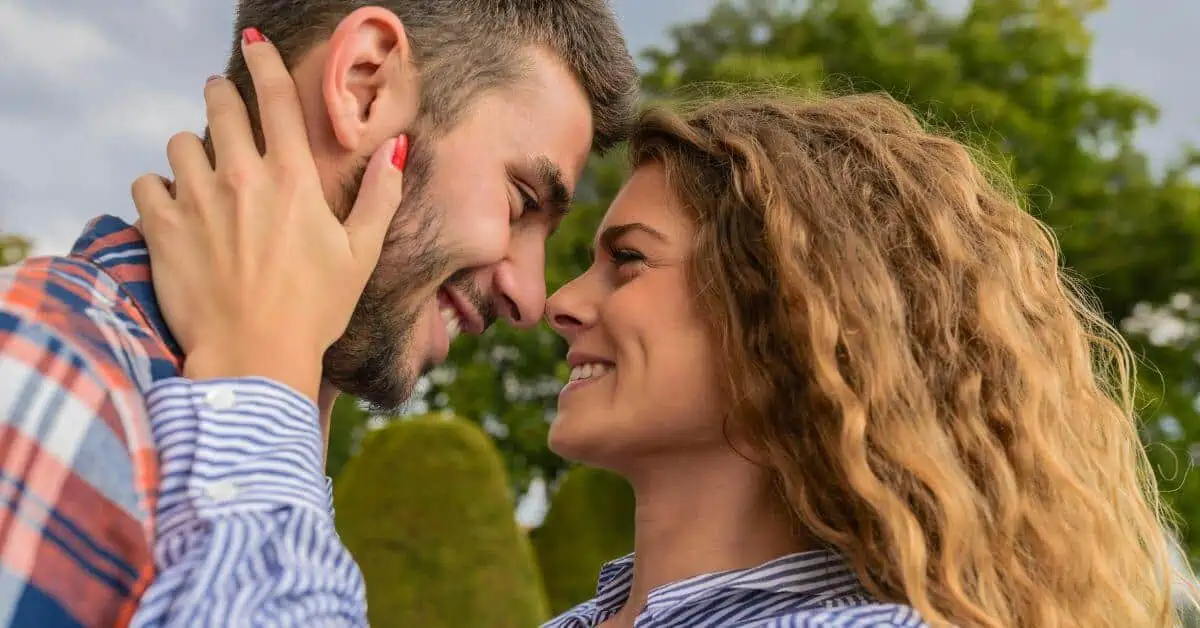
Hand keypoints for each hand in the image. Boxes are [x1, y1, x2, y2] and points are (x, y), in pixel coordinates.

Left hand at [131, 29, 407, 402]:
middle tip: (222, 98)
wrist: (253, 357)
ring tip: (200, 167)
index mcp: (293, 180)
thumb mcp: (360, 254)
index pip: (277, 100)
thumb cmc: (315, 310)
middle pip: (220, 107)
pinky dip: (157, 189)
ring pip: (179, 143)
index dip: (266, 63)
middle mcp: (241, 179)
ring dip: (190, 148)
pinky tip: (172, 206)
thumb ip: (380, 196)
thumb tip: (398, 149)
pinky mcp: (160, 228)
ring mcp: (196, 201)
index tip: (257, 45)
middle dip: (221, 95)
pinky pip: (145, 183)